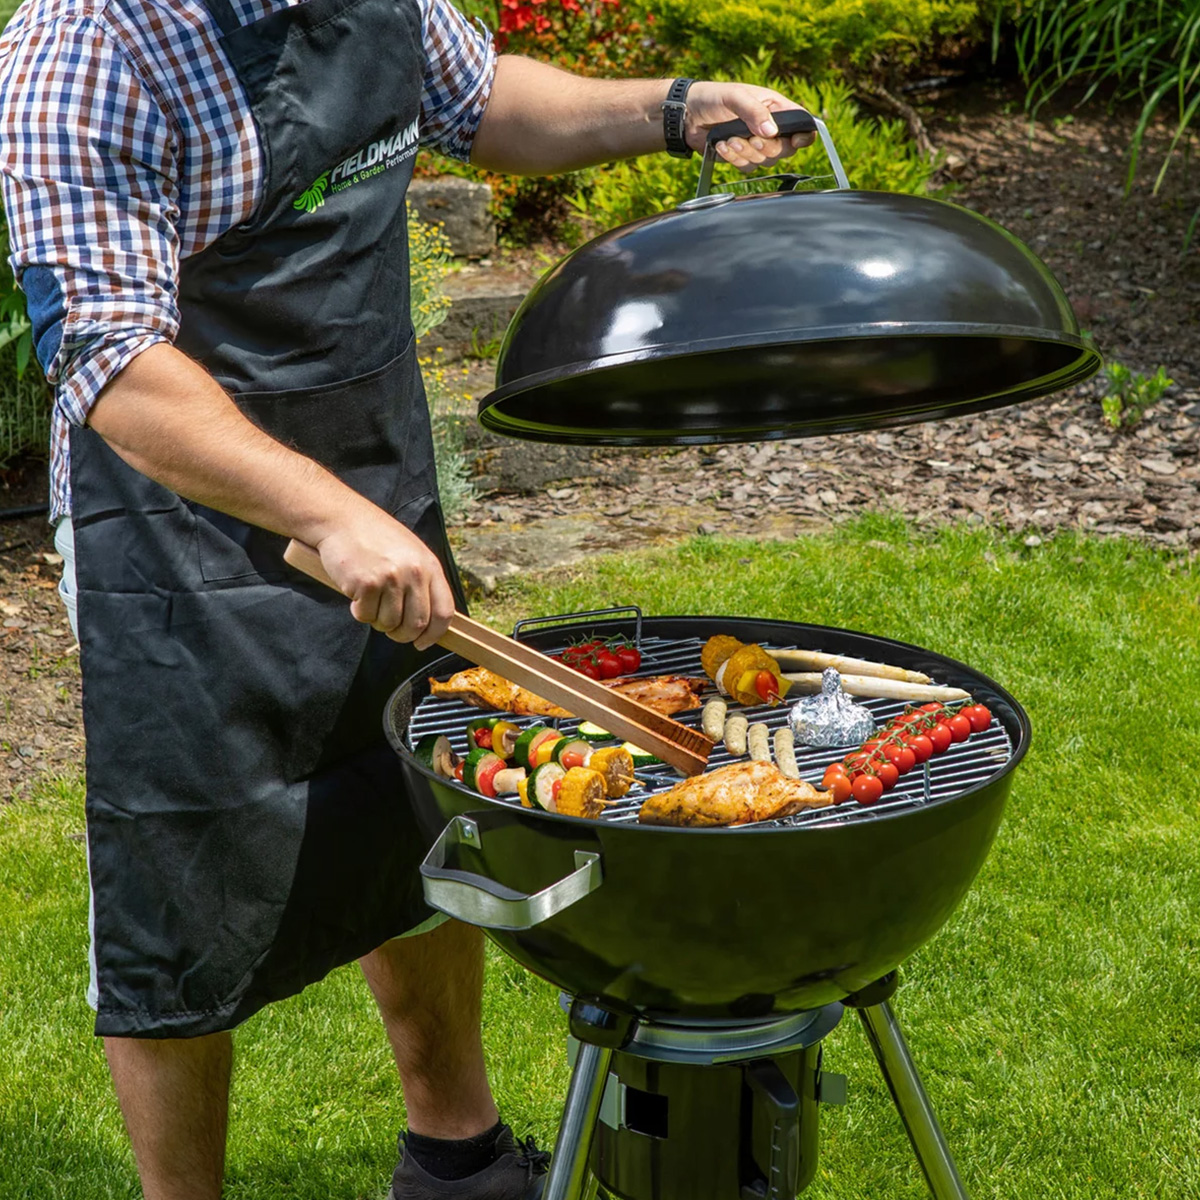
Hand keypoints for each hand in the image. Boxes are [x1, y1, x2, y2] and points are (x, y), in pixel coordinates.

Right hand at [315, 510, 455, 650]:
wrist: (342, 518)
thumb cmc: (375, 537)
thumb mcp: (410, 552)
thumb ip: (422, 582)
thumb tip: (429, 620)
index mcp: (429, 565)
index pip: (444, 612)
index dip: (434, 634)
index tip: (422, 642)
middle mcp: (413, 572)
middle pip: (416, 625)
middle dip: (402, 634)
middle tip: (390, 629)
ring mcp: (390, 578)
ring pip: (388, 624)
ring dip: (377, 620)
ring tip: (370, 600)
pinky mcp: (366, 584)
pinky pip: (365, 616)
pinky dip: (359, 611)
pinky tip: (356, 591)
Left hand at [682, 82, 814, 172]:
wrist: (688, 114)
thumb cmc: (713, 97)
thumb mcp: (734, 97)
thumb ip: (754, 111)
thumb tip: (771, 131)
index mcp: (776, 108)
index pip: (802, 124)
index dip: (804, 135)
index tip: (794, 140)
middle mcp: (770, 128)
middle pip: (785, 149)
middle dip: (768, 148)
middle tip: (750, 138)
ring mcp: (757, 144)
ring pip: (765, 161)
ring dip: (746, 152)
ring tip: (728, 138)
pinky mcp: (742, 157)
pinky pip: (747, 167)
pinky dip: (734, 159)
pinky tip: (721, 145)